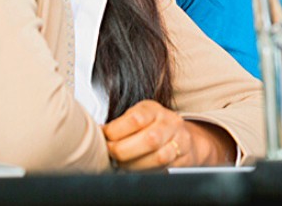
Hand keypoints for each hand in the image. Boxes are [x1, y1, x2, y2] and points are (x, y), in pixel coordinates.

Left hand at [102, 100, 235, 169]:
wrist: (181, 136)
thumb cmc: (152, 126)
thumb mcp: (137, 116)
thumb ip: (120, 125)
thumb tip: (96, 134)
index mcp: (154, 109)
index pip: (136, 118)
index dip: (115, 131)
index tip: (104, 138)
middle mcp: (169, 123)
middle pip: (149, 139)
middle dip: (124, 152)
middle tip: (111, 155)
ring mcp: (180, 140)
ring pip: (159, 157)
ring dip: (135, 165)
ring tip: (123, 165)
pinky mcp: (184, 158)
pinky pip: (166, 169)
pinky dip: (148, 172)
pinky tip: (138, 170)